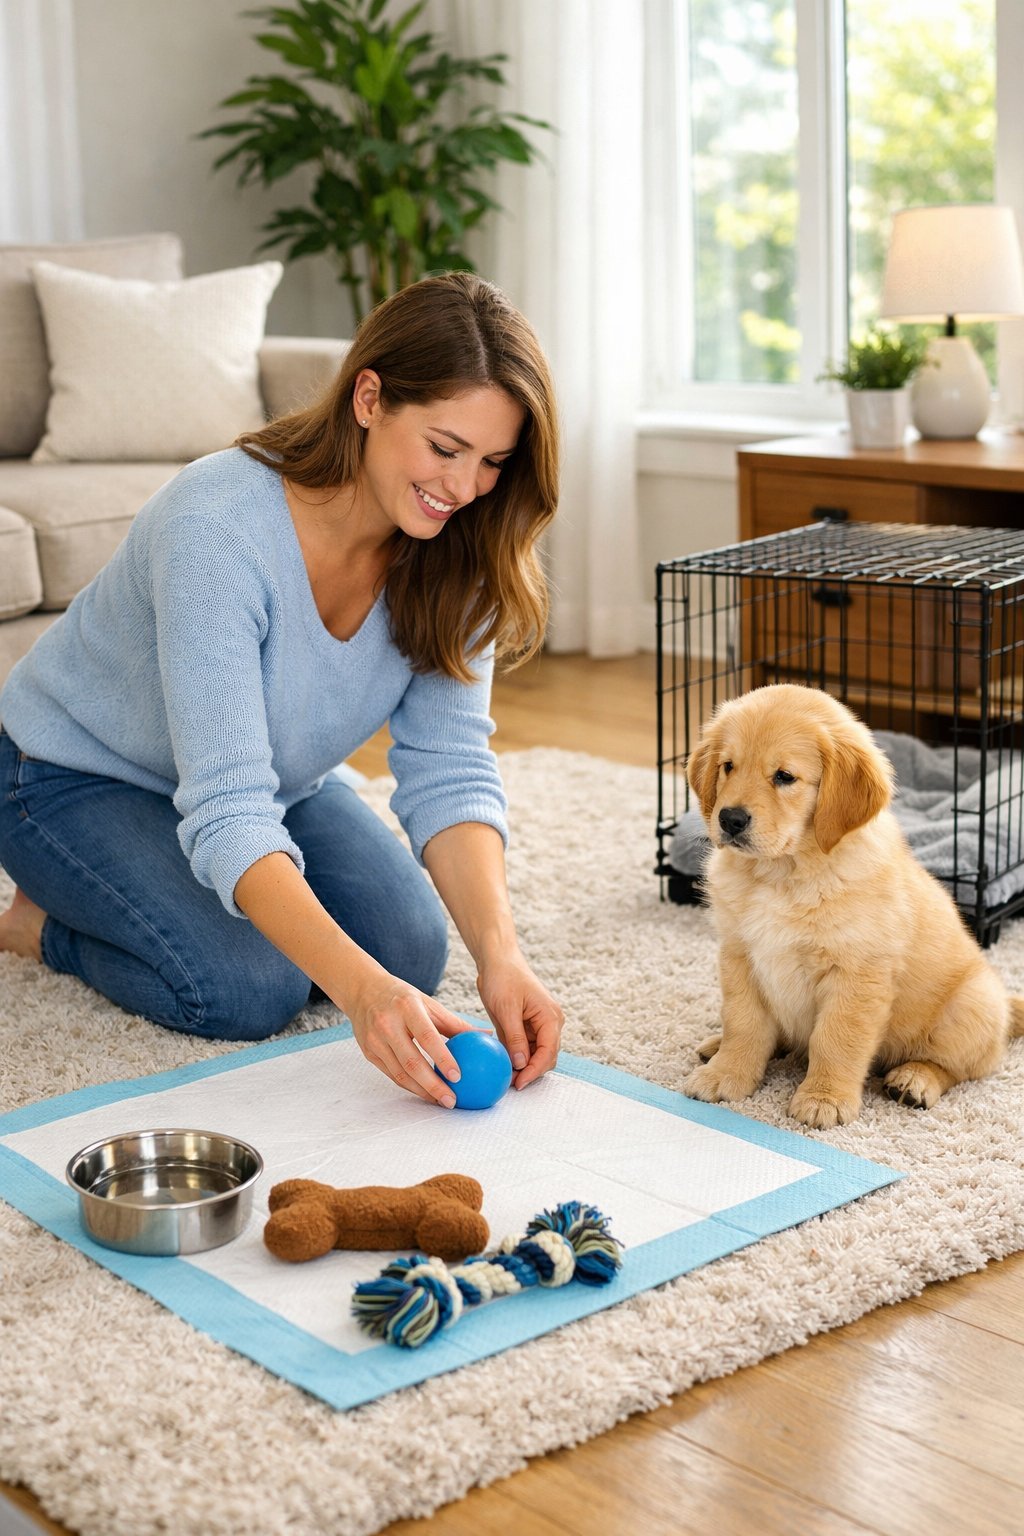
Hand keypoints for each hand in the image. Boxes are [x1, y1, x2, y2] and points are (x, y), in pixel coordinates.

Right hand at [343, 963, 476, 1106]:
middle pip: (411, 1062)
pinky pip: (392, 1074)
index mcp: (407, 1007)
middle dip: (433, 1085)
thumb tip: (487, 1036)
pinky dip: (409, 1086)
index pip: (427, 1037)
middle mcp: (388, 1024)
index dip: (442, 1058)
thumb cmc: (404, 998)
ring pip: (400, 1074)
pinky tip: (425, 1093)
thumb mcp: (429, 1003)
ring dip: (422, 1091)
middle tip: (452, 1100)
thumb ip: (455, 1023)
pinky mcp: (368, 1052)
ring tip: (441, 1102)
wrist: (363, 991)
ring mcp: (375, 1040)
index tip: (459, 1077)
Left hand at [476, 951, 563, 1089]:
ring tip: (505, 1076)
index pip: (549, 1052)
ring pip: (536, 1054)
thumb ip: (516, 1038)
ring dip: (523, 1066)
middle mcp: (550, 1023)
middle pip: (546, 1057)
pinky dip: (517, 1057)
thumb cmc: (503, 978)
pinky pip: (526, 1047)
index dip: (535, 1071)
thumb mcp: (506, 1009)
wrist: (498, 960)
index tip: (519, 1083)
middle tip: (510, 1083)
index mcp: (550, 1017)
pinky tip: (503, 1063)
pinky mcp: (527, 1026)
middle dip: (530, 1072)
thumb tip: (521, 1064)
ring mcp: (539, 1025)